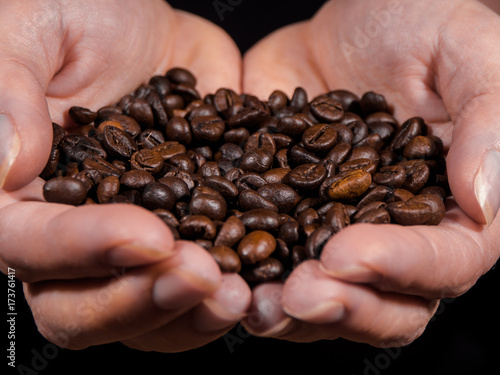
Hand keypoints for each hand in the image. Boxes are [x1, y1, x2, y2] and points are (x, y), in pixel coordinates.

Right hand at [0, 0, 250, 351]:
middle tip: (202, 277)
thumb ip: (8, 90)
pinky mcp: (182, 228)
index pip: (28, 246)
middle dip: (143, 299)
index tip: (146, 236)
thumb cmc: (74, 10)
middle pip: (82, 304)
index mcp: (20, 190)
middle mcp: (71, 229)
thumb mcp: (34, 27)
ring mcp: (130, 237)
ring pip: (143, 310)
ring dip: (190, 314)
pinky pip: (197, 283)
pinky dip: (227, 292)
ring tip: (239, 294)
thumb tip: (9, 167)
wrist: (137, 17)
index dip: (81, 251)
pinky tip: (262, 283)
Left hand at [241, 0, 499, 345]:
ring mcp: (338, 228)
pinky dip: (248, 276)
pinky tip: (222, 274)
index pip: (447, 262)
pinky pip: (273, 260)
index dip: (403, 268)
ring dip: (289, 313)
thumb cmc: (419, 22)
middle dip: (343, 306)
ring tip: (252, 303)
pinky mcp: (289, 214)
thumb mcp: (464, 50)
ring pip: (326, 297)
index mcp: (452, 205)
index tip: (349, 254)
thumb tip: (484, 202)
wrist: (352, 17)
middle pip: (386, 303)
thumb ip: (488, 121)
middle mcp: (397, 231)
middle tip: (298, 294)